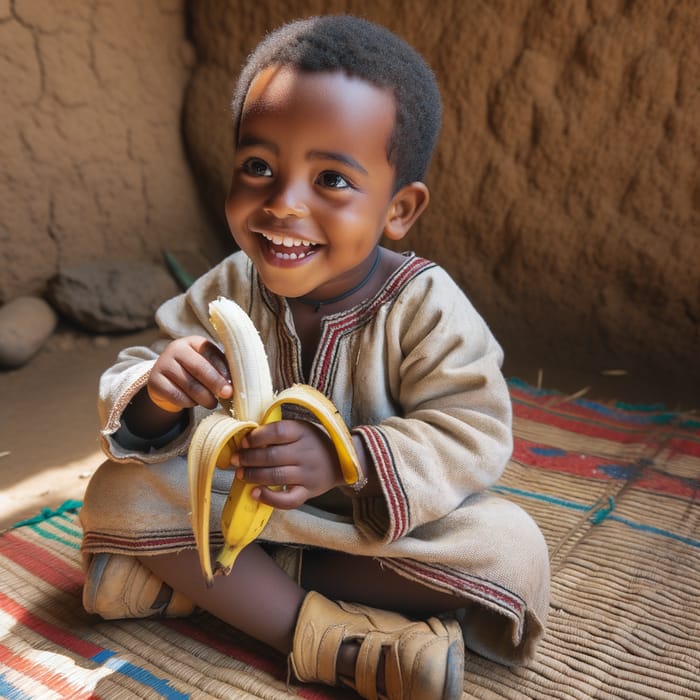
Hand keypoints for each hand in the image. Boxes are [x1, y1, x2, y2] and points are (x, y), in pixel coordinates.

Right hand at [147, 336, 232, 412]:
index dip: (223, 370)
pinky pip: (176, 395)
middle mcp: (176, 348)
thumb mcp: (208, 366)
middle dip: (215, 383)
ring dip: (204, 397)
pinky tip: (193, 403)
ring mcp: (163, 364)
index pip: (210, 353)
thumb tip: (235, 384)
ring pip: (188, 384)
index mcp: (193, 342)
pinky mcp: (154, 381)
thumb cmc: (195, 373)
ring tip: (212, 403)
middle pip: (199, 367)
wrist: (167, 383)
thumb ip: (221, 370)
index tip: (233, 384)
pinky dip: (188, 402)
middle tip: (226, 395)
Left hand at [229, 419, 344, 508]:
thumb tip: (247, 438)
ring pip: (276, 476)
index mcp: (303, 432)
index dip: (257, 437)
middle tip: (235, 459)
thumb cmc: (313, 443)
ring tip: (241, 474)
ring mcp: (308, 474)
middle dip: (249, 458)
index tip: (244, 441)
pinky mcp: (308, 492)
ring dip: (254, 475)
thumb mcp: (301, 429)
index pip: (277, 432)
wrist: (340, 462)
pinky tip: (254, 493)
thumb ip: (279, 432)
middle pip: (273, 455)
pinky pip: (288, 500)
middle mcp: (306, 453)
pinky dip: (269, 498)